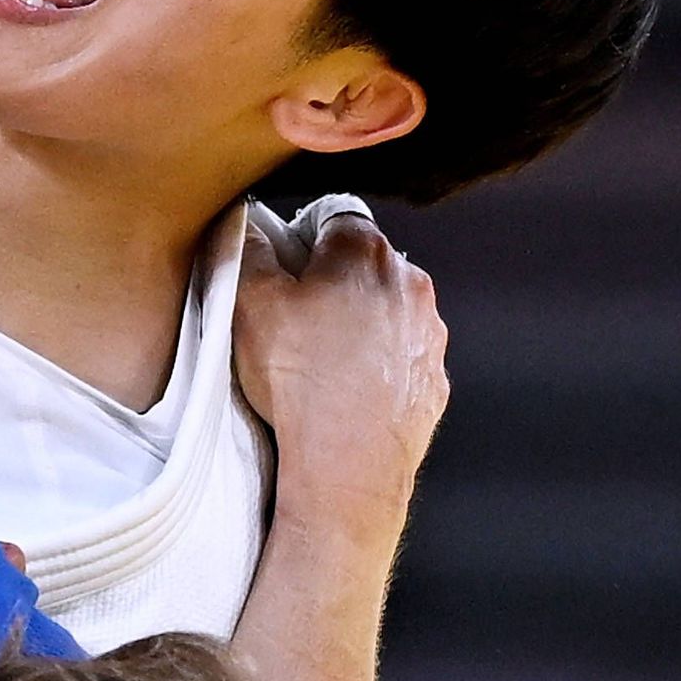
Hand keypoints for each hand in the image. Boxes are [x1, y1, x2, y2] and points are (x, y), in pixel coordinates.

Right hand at [234, 208, 446, 517]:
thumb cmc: (297, 379)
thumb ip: (248, 246)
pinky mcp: (433, 377)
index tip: (278, 269)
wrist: (347, 464)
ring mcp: (428, 333)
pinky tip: (343, 389)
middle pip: (361, 262)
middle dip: (328, 279)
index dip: (297, 237)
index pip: (330, 216)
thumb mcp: (250, 301)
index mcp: (365, 251)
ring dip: (355, 321)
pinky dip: (375, 363)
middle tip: (289, 318)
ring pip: (384, 309)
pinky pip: (400, 355)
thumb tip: (247, 220)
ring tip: (316, 360)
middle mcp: (409, 282)